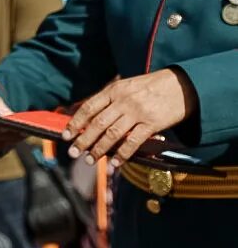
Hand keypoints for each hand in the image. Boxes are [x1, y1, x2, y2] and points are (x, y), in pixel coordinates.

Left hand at [64, 70, 194, 163]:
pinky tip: (115, 162)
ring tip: (89, 160)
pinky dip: (122, 154)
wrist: (182, 85)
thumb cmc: (150, 87)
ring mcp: (138, 112)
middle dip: (83, 140)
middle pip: (97, 123)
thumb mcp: (126, 86)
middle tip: (73, 152)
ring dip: (99, 149)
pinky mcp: (152, 123)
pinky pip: (133, 141)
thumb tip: (86, 117)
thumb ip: (108, 100)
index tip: (65, 136)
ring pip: (112, 134)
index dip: (75, 123)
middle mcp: (123, 101)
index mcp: (114, 90)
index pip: (88, 108)